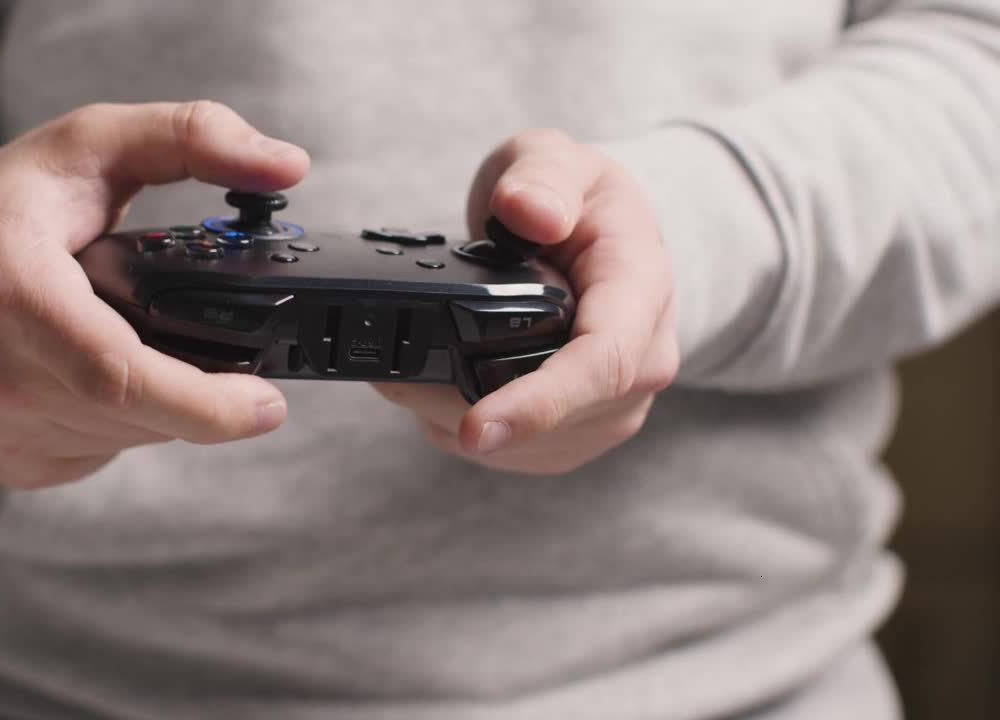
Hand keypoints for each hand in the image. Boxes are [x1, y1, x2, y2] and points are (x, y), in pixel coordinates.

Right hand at [0, 101, 309, 487]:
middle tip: (234, 361)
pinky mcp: (9, 463)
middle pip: (141, 411)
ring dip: (166, 403)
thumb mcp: (87, 144)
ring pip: (130, 436)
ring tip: (145, 341)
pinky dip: (129, 419)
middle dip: (201, 391)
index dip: (203, 403)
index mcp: (12, 290)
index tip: (268, 403)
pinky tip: (106, 374)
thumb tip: (287, 165)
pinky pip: (104, 450)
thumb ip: (190, 137)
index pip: (118, 373)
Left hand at [374, 129, 677, 474]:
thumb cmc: (577, 200)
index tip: (478, 426)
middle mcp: (642, 362)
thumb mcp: (557, 160)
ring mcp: (613, 407)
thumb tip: (528, 211)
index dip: (539, 402)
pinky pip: (515, 453)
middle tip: (393, 376)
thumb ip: (541, 178)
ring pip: (526, 446)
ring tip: (407, 371)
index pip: (602, 362)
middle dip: (462, 408)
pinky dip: (460, 428)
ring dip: (452, 419)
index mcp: (642, 291)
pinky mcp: (581, 434)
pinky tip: (436, 390)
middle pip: (555, 418)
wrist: (601, 240)